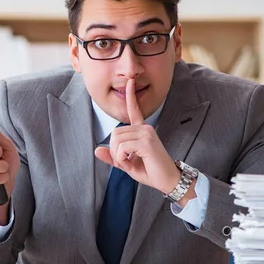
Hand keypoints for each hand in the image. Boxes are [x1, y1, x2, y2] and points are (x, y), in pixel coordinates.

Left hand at [94, 78, 180, 194]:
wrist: (168, 181)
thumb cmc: (150, 171)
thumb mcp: (126, 164)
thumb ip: (112, 157)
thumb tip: (96, 150)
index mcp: (142, 130)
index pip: (134, 110)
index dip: (131, 96)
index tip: (130, 82)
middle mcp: (145, 128)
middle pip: (114, 133)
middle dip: (114, 151)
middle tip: (125, 162)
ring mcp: (146, 133)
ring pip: (116, 141)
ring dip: (118, 157)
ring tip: (130, 163)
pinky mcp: (146, 142)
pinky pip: (121, 149)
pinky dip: (122, 160)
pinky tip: (132, 164)